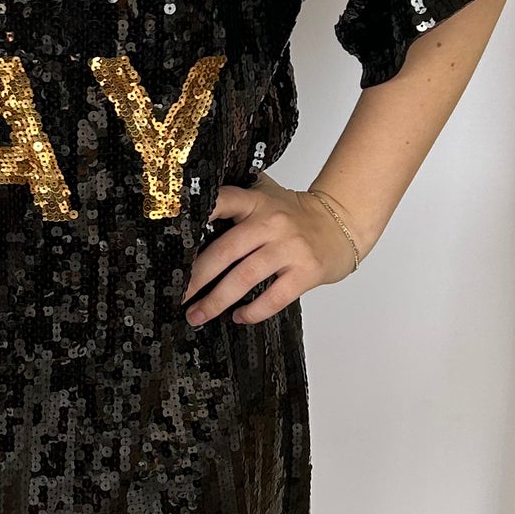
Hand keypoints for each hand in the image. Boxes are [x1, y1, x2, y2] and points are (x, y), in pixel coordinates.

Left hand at [182, 177, 362, 327]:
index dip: (197, 216)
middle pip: (225, 251)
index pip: (222, 201)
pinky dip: (253, 311)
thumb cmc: (294, 215)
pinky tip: (238, 317)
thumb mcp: (266, 196)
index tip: (173, 239)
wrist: (341, 224)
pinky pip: (273, 297)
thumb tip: (189, 217)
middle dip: (196, 278)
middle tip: (178, 297)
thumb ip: (236, 200)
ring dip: (216, 301)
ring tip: (197, 315)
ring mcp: (289, 248)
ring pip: (244, 277)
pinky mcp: (305, 272)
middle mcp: (271, 222)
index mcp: (256, 201)